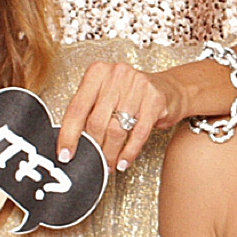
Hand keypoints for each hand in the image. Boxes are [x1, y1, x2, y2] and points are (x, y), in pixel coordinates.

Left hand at [56, 60, 173, 172]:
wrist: (171, 89)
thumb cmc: (133, 94)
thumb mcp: (107, 94)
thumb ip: (89, 111)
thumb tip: (72, 142)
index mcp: (97, 72)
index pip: (76, 108)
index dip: (68, 135)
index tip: (65, 154)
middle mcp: (116, 74)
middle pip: (96, 121)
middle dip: (94, 148)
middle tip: (93, 162)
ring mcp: (137, 86)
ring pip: (116, 129)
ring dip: (110, 153)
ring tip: (109, 164)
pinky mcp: (155, 100)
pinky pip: (138, 133)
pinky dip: (129, 152)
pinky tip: (124, 161)